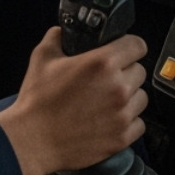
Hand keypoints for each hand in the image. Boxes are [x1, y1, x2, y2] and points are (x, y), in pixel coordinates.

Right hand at [0, 27, 148, 174]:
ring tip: (107, 101)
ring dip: (129, 97)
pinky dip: (128, 121)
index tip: (124, 51)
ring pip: (141, 97)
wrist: (33, 141)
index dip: (129, 46)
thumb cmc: (37, 102)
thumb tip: (62, 32)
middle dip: (126, 73)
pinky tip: (109, 120)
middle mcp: (118, 87)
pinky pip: (139, 123)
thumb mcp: (42, 58)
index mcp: (102, 63)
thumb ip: (57, 38)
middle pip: (140, 71)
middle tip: (107, 80)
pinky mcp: (122, 137)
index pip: (137, 45)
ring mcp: (122, 114)